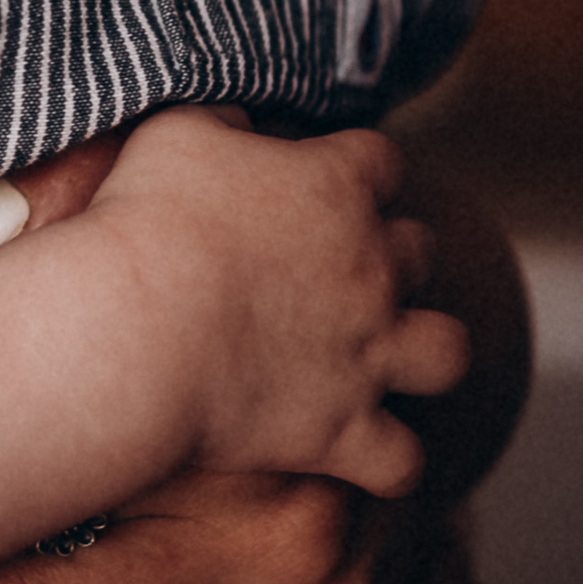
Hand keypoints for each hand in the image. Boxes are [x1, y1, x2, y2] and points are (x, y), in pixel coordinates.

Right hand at [89, 108, 468, 496]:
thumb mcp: (175, 134)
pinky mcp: (344, 430)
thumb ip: (223, 122)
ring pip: (446, 352)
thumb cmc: (147, 223)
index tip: (316, 185)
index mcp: (337, 187)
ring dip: (424, 353)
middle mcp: (372, 269)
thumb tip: (240, 126)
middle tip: (334, 275)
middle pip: (418, 252)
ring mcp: (368, 354)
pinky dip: (389, 462)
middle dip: (388, 260)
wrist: (137, 328)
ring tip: (385, 361)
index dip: (353, 171)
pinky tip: (362, 458)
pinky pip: (400, 461)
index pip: (378, 161)